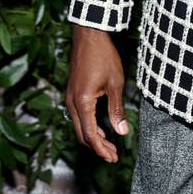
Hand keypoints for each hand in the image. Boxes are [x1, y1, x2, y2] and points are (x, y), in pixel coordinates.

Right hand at [66, 24, 127, 162]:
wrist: (88, 35)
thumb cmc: (103, 56)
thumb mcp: (115, 83)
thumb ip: (117, 109)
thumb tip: (122, 131)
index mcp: (82, 103)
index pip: (90, 135)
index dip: (102, 149)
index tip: (113, 158)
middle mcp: (72, 103)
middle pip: (82, 135)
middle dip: (98, 147)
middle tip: (113, 155)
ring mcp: (70, 97)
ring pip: (79, 126)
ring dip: (94, 137)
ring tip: (110, 145)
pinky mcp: (72, 92)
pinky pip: (79, 116)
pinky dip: (89, 126)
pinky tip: (101, 127)